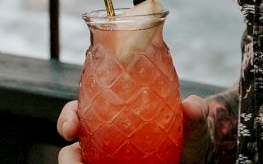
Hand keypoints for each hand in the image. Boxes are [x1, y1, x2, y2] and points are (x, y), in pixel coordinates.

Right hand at [56, 93, 236, 163]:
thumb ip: (194, 113)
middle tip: (74, 161)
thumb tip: (192, 105)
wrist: (195, 158)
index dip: (68, 117)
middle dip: (66, 157)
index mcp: (112, 118)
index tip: (71, 127)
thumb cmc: (188, 138)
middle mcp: (104, 143)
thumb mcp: (192, 125)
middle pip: (71, 148)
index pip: (81, 113)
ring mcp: (107, 162)